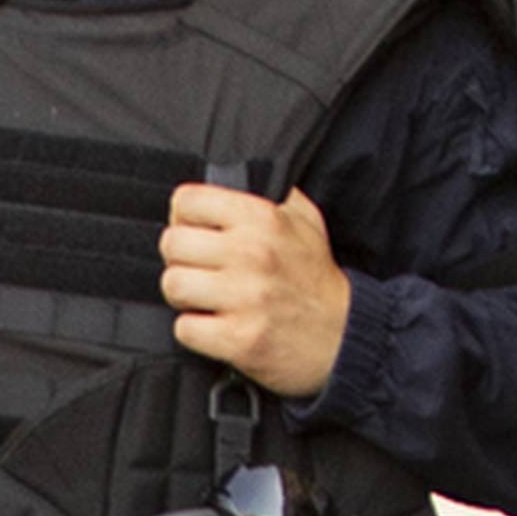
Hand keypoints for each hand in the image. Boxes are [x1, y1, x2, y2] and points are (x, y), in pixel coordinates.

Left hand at [161, 183, 351, 399]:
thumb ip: (268, 194)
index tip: (195, 233)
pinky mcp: (238, 339)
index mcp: (262, 218)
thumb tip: (229, 176)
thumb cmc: (315, 279)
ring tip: (205, 299)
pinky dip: (195, 331)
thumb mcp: (304, 220)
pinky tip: (215, 326)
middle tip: (199, 270)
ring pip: (172, 285)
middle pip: (171, 244)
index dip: (183, 218)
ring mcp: (244, 298)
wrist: (344, 337)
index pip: (187, 201)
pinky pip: (184, 329)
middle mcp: (251, 253)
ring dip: (183, 297)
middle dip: (180, 259)